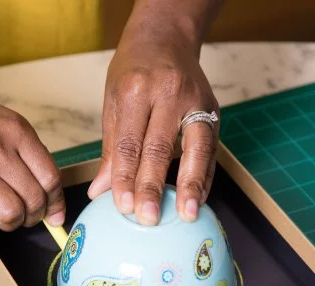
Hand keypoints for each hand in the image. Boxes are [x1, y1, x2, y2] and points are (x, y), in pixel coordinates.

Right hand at [0, 78, 64, 233]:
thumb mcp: (4, 124)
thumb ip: (27, 155)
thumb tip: (49, 197)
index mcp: (18, 132)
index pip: (51, 178)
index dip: (55, 203)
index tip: (54, 216)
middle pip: (33, 199)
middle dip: (34, 217)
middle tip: (24, 217)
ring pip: (10, 213)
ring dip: (10, 223)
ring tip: (2, 217)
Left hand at [87, 20, 219, 225]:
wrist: (166, 37)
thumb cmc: (134, 70)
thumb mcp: (113, 101)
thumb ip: (111, 148)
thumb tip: (100, 192)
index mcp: (135, 90)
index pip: (129, 143)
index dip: (126, 178)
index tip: (123, 207)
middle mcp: (168, 93)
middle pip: (160, 148)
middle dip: (153, 187)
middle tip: (148, 218)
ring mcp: (195, 100)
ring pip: (195, 148)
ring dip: (191, 185)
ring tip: (187, 214)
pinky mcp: (213, 109)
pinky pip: (211, 148)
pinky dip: (205, 175)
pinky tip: (200, 198)